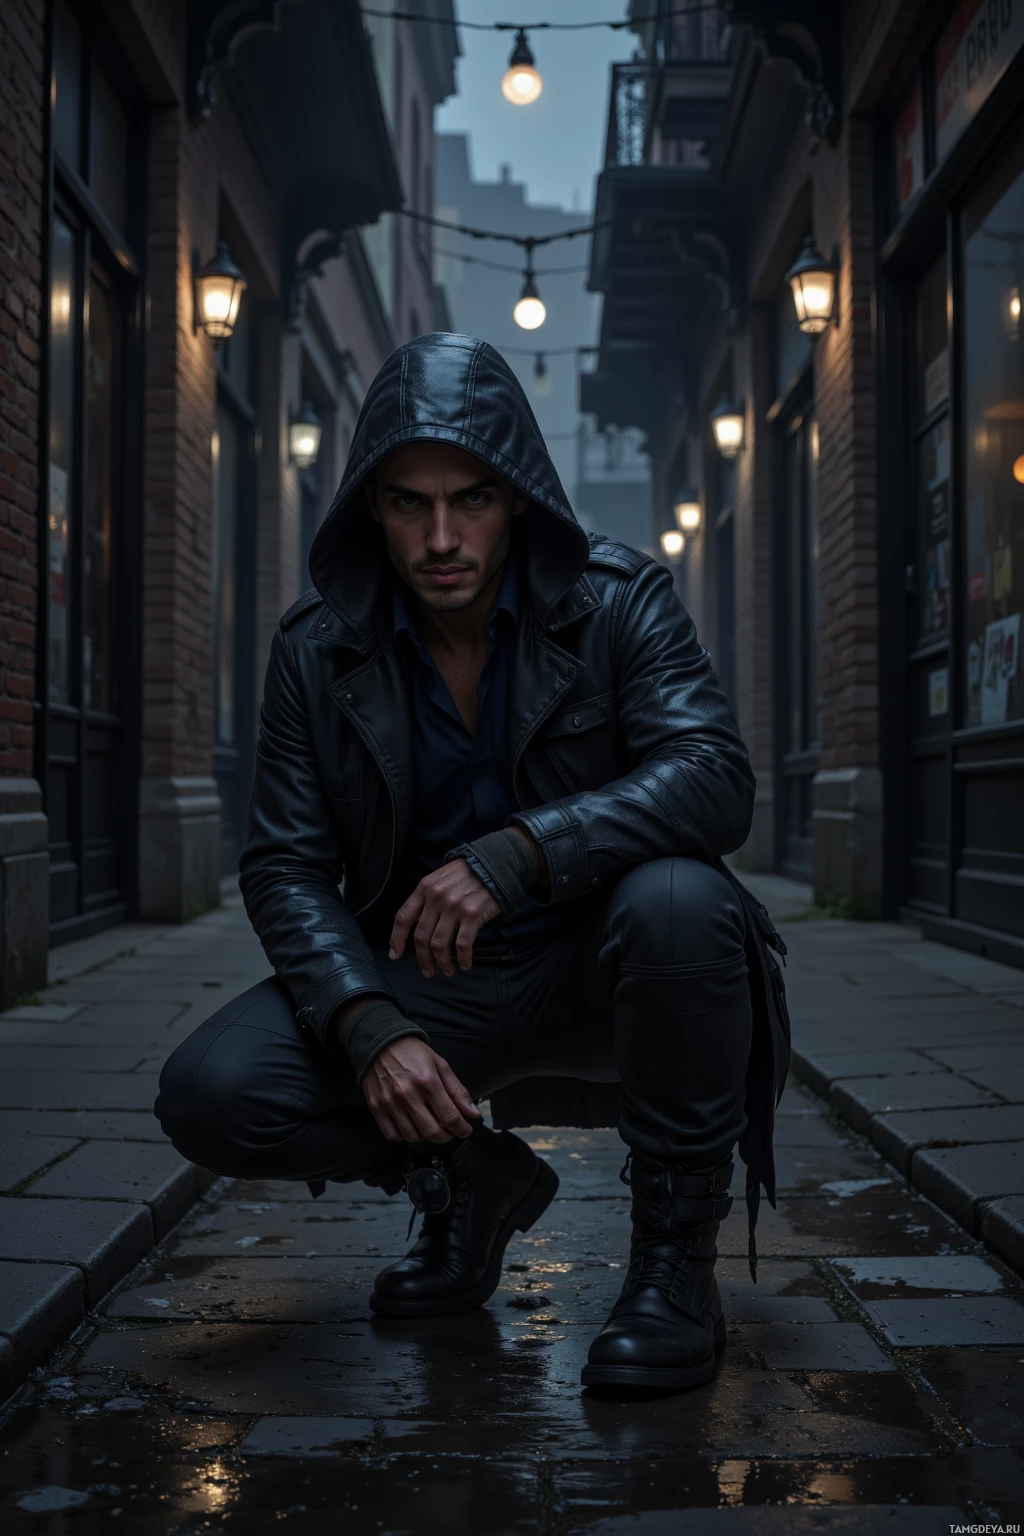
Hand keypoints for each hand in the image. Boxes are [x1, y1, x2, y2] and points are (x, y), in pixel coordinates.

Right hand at [362, 1035, 481, 1143]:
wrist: (381, 1043)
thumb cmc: (413, 1054)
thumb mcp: (440, 1065)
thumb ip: (457, 1091)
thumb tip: (474, 1114)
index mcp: (428, 1081)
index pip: (450, 1117)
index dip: (462, 1129)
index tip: (465, 1130)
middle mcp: (408, 1094)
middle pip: (432, 1132)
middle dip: (446, 1137)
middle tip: (449, 1131)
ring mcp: (390, 1102)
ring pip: (412, 1136)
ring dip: (425, 1137)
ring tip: (430, 1126)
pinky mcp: (376, 1107)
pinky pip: (391, 1134)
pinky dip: (403, 1136)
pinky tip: (410, 1126)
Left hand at [389, 859, 500, 975]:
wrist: (495, 865)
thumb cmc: (467, 874)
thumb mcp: (440, 878)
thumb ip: (427, 897)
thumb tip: (417, 924)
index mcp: (424, 888)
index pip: (403, 917)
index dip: (396, 939)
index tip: (395, 955)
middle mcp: (436, 898)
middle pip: (421, 937)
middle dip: (423, 959)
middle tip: (428, 971)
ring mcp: (454, 907)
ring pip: (439, 944)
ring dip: (442, 962)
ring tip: (448, 970)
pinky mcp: (472, 915)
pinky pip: (462, 944)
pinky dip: (463, 958)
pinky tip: (465, 963)